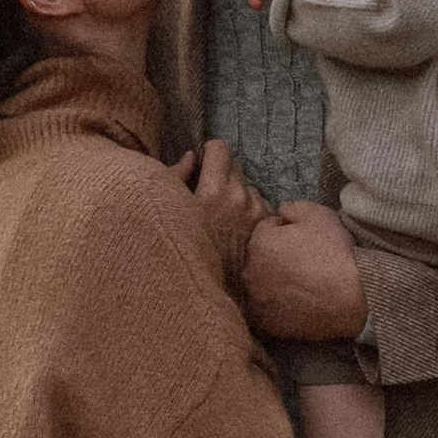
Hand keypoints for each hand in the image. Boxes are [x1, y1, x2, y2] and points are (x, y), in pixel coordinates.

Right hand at [170, 138, 269, 283]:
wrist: (212, 289)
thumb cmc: (182, 250)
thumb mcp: (170, 211)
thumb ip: (176, 177)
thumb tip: (191, 157)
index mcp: (213, 190)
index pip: (220, 148)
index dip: (209, 154)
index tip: (203, 165)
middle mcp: (240, 197)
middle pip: (235, 166)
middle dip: (223, 176)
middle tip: (210, 195)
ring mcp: (256, 212)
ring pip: (249, 188)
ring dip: (238, 195)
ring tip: (223, 218)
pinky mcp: (267, 227)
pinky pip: (260, 208)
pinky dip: (250, 214)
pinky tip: (236, 231)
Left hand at [243, 200, 368, 341]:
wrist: (351, 299)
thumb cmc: (335, 255)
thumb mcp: (319, 215)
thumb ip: (293, 207)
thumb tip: (282, 213)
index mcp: (259, 242)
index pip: (266, 229)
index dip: (286, 230)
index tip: (304, 240)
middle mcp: (250, 272)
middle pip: (259, 257)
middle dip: (275, 257)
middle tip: (303, 262)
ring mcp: (256, 300)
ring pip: (260, 284)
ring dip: (273, 282)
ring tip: (301, 284)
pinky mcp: (265, 323)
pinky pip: (265, 310)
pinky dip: (276, 306)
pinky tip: (296, 303)